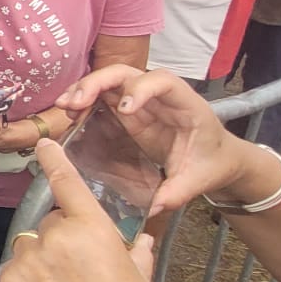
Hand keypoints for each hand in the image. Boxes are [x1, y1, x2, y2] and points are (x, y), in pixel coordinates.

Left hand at [0, 140, 186, 281]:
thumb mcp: (144, 281)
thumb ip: (132, 253)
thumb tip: (134, 242)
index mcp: (94, 230)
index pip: (68, 186)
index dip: (55, 162)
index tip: (44, 145)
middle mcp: (56, 239)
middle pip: (51, 226)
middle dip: (64, 243)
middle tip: (84, 278)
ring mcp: (28, 264)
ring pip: (30, 249)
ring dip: (43, 263)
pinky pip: (16, 273)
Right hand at [55, 66, 274, 215]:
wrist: (215, 157)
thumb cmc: (210, 161)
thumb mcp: (198, 179)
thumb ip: (178, 192)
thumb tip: (154, 208)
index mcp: (184, 104)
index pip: (162, 81)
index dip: (141, 89)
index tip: (124, 110)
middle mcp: (159, 95)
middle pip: (126, 73)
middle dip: (98, 82)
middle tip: (76, 102)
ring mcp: (141, 100)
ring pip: (109, 81)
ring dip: (84, 88)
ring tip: (65, 106)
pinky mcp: (128, 110)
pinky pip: (103, 97)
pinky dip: (84, 101)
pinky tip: (69, 114)